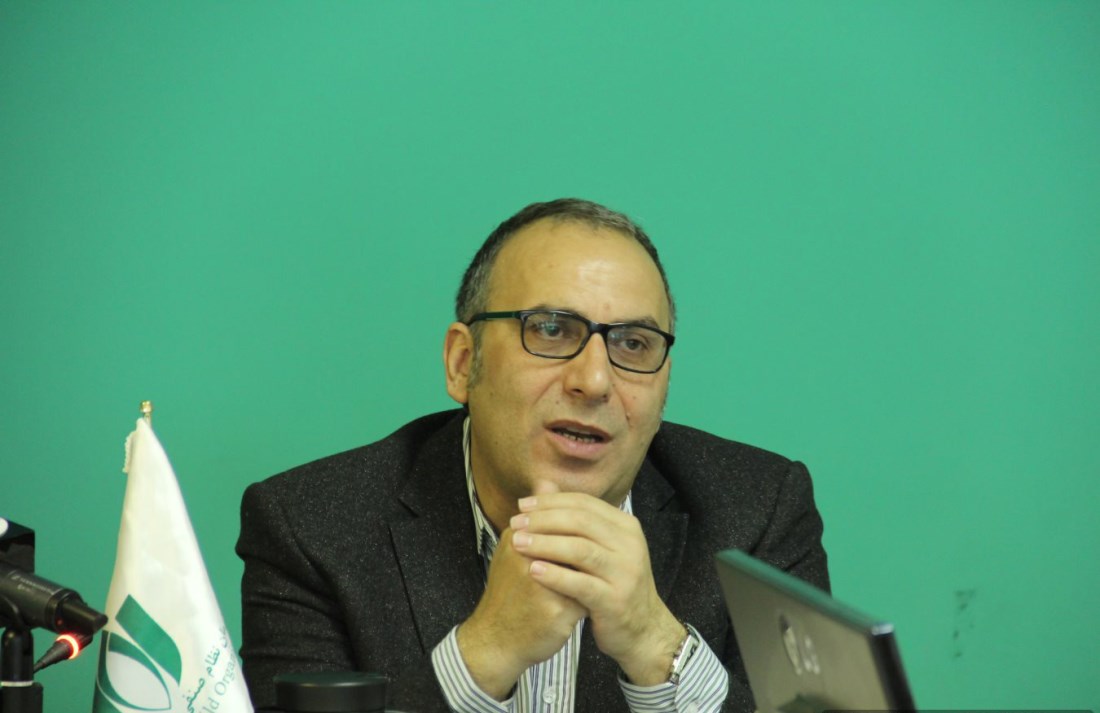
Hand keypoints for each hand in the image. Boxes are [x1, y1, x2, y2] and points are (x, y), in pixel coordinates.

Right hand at [456, 486, 585, 699]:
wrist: (497, 639)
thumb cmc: (510, 590)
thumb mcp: (515, 547)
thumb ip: (537, 516)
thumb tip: (546, 480)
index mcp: (518, 540)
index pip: (562, 521)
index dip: (580, 530)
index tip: (588, 538)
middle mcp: (528, 559)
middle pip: (577, 543)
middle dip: (589, 550)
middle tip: (594, 561)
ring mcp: (542, 587)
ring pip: (585, 570)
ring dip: (592, 574)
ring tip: (591, 580)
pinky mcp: (556, 613)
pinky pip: (587, 597)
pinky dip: (591, 598)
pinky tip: (591, 603)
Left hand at [509, 487, 686, 684]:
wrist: (642, 631)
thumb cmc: (612, 586)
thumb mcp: (600, 548)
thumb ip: (574, 519)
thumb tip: (543, 484)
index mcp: (626, 526)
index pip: (584, 503)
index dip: (551, 501)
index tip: (523, 505)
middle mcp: (630, 545)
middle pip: (581, 521)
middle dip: (544, 519)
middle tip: (516, 523)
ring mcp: (625, 573)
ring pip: (580, 550)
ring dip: (545, 543)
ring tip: (517, 543)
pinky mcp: (615, 600)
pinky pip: (581, 583)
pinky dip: (555, 575)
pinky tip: (532, 570)